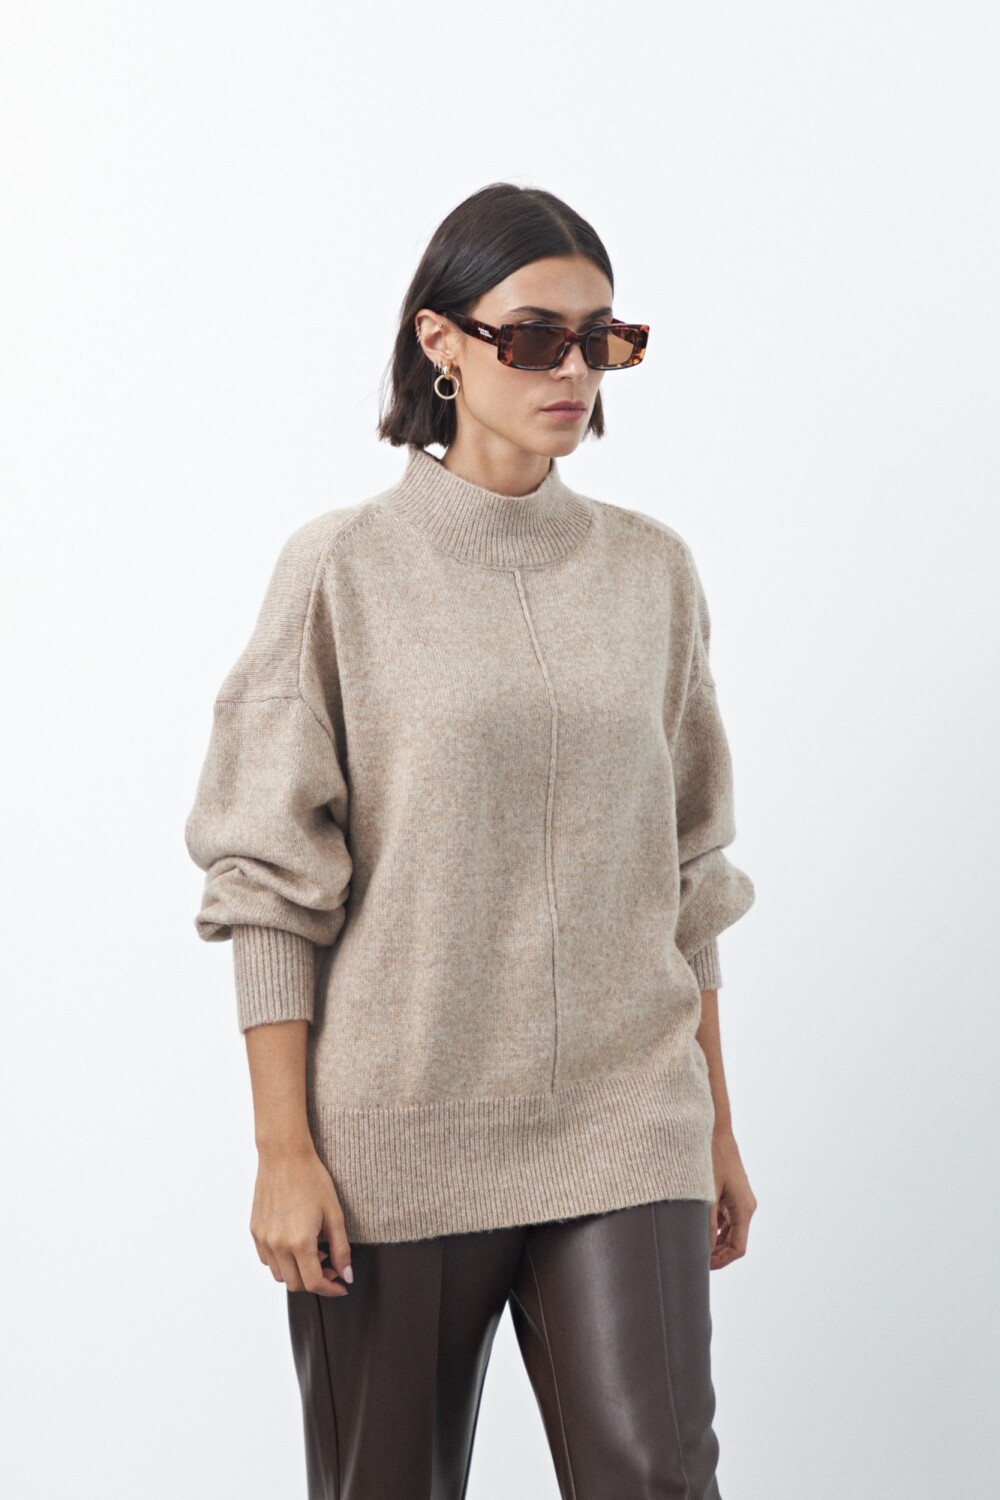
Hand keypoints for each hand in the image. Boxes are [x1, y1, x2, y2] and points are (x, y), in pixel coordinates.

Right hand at [250, 1141, 353, 1295]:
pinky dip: (282, 1260)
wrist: (285, 1156)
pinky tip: (295, 1243)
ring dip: (297, 1272)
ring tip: (313, 1251)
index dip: (330, 1288)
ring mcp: (263, 1239)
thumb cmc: (311, 1179)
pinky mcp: (255, 1231)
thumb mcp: (334, 1214)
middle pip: (295, 1284)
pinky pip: (267, 1259)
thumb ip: (341, 1249)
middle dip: (315, 1281)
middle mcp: (277, 1245)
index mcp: (299, 1242)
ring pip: (279, 1274)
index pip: (313, 1283)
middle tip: (329, 1265)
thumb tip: (346, 1275)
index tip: (340, 1285)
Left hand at [708, 1127, 756, 1267]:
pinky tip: (695, 1228)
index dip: (721, 1262)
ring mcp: (738, 1200)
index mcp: (744, 1209)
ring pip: (729, 1231)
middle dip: (717, 1254)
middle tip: (694, 1260)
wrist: (714, 1130)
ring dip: (714, 1241)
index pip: (738, 1248)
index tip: (702, 1267)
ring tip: (692, 1246)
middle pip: (734, 1242)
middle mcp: (745, 1206)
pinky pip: (725, 1219)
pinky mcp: (731, 1194)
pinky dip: (713, 1227)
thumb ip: (706, 1223)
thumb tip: (703, 1250)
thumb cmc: (710, 1158)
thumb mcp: (705, 1193)